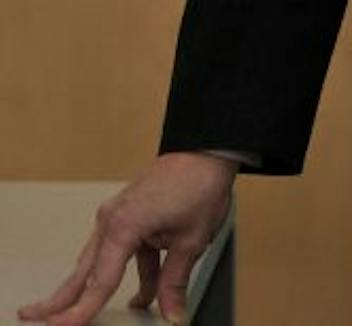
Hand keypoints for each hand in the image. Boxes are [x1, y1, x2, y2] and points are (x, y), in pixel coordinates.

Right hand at [18, 153, 235, 325]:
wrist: (207, 152)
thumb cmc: (199, 186)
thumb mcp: (192, 241)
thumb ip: (175, 281)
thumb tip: (172, 313)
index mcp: (124, 226)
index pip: (100, 280)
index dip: (83, 309)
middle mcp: (111, 220)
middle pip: (83, 270)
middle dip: (59, 299)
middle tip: (34, 317)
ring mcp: (116, 215)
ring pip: (97, 261)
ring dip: (90, 288)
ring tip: (72, 314)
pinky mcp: (126, 214)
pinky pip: (117, 250)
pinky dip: (123, 271)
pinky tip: (138, 294)